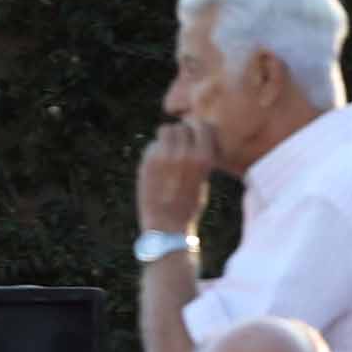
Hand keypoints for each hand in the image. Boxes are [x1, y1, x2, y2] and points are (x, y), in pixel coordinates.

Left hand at [136, 120, 213, 236]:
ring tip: (167, 153)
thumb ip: (198, 156)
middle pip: (182, 127)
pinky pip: (153, 145)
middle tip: (179, 149)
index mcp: (204, 158)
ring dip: (166, 138)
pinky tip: (157, 168)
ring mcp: (164, 157)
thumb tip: (191, 135)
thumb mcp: (203, 179)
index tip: (195, 138)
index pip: (202, 126)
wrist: (167, 225)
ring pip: (165, 130)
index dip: (197, 130)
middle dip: (181, 135)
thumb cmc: (188, 204)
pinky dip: (155, 152)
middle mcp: (185, 154)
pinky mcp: (148, 162)